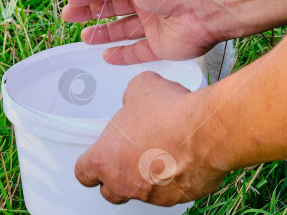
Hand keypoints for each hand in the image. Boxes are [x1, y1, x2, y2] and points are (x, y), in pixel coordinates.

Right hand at [62, 0, 244, 63]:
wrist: (211, 6)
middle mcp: (151, 0)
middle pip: (115, 7)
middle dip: (92, 11)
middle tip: (70, 16)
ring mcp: (157, 23)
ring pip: (124, 29)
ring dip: (104, 33)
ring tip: (84, 36)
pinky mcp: (163, 45)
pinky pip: (139, 51)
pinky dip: (123, 54)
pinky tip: (107, 55)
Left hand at [74, 71, 226, 204]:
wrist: (204, 132)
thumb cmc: (168, 114)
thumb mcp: (139, 89)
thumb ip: (129, 99)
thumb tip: (135, 98)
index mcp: (105, 159)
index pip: (83, 173)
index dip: (90, 165)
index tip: (96, 158)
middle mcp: (124, 183)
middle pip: (110, 191)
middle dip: (116, 177)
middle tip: (127, 157)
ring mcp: (150, 194)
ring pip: (141, 192)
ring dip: (145, 177)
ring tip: (159, 153)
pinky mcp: (177, 198)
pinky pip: (169, 192)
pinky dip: (172, 179)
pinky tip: (180, 158)